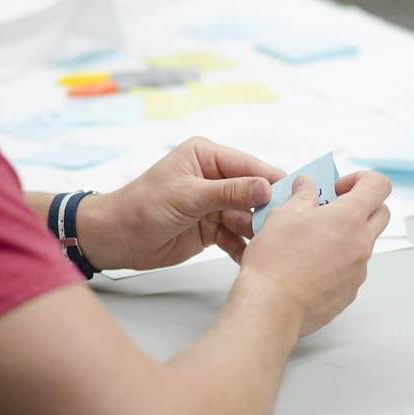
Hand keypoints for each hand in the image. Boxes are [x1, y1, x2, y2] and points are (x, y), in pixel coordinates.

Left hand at [78, 137, 285, 269]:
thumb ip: (229, 192)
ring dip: (257, 232)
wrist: (116, 239)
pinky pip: (236, 236)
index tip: (298, 195)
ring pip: (248, 217)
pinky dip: (243, 247)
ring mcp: (214, 204)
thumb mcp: (188, 196)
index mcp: (207, 156)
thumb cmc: (142, 207)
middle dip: (268, 210)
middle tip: (287, 226)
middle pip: (253, 193)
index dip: (273, 180)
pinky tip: (252, 258)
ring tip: (270, 246)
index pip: (250, 166)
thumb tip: (266, 188)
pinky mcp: (212, 228)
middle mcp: (214, 177)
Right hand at [235, 171, 390, 336]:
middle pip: (381, 213)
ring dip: (346, 235)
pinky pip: (352, 268)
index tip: (338, 188)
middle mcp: (361, 244)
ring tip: (312, 240)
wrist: (271, 307)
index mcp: (348, 218)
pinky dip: (337, 261)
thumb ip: (301, 196)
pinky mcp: (350, 292)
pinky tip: (309, 266)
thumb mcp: (282, 215)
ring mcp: (358, 270)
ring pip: (364, 243)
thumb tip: (307, 185)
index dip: (360, 179)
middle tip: (331, 209)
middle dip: (361, 205)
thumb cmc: (275, 261)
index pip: (378, 185)